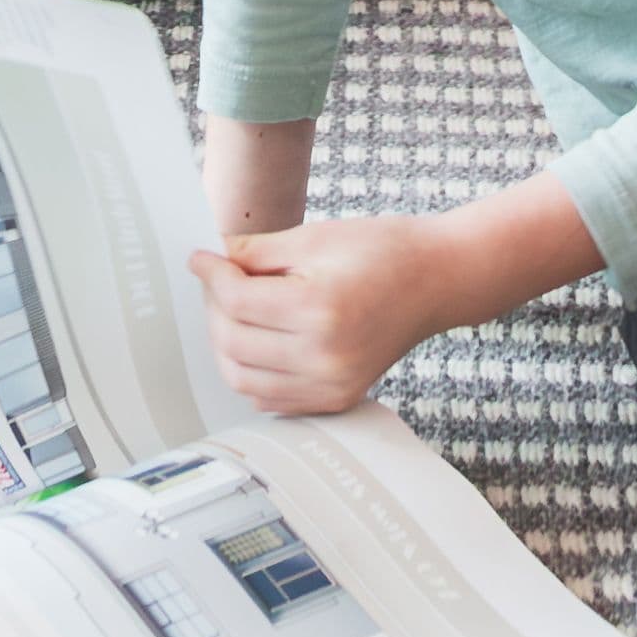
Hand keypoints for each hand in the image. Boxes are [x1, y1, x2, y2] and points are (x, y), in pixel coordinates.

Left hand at [193, 215, 464, 418]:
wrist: (436, 280)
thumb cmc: (382, 250)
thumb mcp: (315, 237)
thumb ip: (256, 253)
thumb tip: (211, 258)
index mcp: (320, 310)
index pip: (238, 301)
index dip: (211, 275)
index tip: (200, 256)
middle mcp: (325, 358)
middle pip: (233, 342)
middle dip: (214, 308)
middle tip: (216, 279)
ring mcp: (330, 386)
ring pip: (243, 379)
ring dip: (226, 343)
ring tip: (234, 308)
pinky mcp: (335, 400)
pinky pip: (270, 398)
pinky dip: (251, 371)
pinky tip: (257, 339)